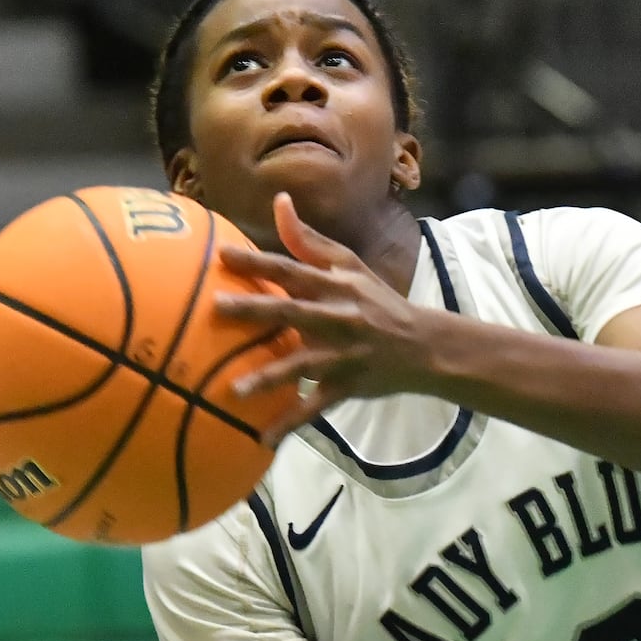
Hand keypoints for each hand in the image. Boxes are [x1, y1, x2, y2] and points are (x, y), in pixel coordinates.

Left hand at [216, 192, 429, 443]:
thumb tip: (279, 201)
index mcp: (334, 287)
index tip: (221, 254)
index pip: (290, 269)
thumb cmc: (377, 302)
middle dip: (254, 310)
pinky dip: (291, 424)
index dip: (257, 261)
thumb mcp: (348, 266)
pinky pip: (315, 408)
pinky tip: (263, 439)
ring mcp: (342, 355)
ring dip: (269, 378)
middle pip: (291, 312)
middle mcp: (337, 317)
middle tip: (217, 308)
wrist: (424, 345)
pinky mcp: (346, 387)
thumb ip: (308, 239)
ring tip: (235, 390)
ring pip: (301, 366)